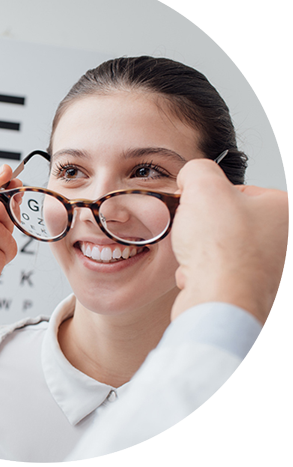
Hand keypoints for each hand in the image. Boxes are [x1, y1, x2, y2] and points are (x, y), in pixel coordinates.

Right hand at [170, 159, 287, 324]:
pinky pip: (212, 268)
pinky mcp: (244, 287)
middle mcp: (278, 239)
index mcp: (280, 209)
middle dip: (199, 224)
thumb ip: (197, 170)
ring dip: (196, 247)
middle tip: (192, 228)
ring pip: (215, 244)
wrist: (218, 302)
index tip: (194, 203)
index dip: (206, 195)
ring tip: (194, 253)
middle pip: (223, 217)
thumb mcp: (203, 187)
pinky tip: (195, 272)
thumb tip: (191, 177)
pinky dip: (198, 269)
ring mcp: (263, 266)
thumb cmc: (222, 252)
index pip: (235, 188)